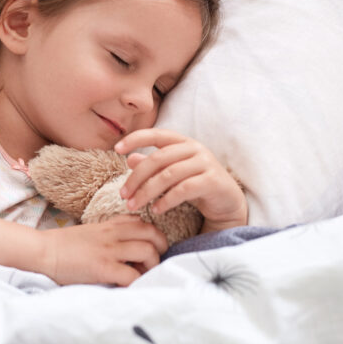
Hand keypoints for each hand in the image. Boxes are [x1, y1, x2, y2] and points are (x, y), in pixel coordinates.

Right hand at [38, 215, 167, 285]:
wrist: (43, 251)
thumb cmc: (65, 245)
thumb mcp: (92, 231)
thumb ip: (112, 232)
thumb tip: (131, 243)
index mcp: (111, 224)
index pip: (144, 222)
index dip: (154, 236)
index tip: (151, 248)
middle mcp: (113, 234)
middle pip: (152, 234)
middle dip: (160, 249)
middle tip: (154, 262)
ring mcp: (109, 250)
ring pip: (147, 252)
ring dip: (151, 266)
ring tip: (142, 275)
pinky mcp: (102, 268)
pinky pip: (131, 275)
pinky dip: (136, 282)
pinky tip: (128, 286)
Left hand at [114, 128, 246, 232]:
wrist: (227, 202)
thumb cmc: (196, 184)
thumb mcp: (173, 174)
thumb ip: (154, 166)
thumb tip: (130, 159)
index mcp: (183, 142)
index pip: (156, 134)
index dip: (135, 138)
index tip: (116, 149)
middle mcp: (195, 148)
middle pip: (158, 159)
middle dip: (136, 178)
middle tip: (123, 195)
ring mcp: (206, 163)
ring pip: (168, 175)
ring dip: (147, 192)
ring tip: (133, 205)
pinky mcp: (213, 180)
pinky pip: (184, 189)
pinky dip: (166, 200)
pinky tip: (155, 210)